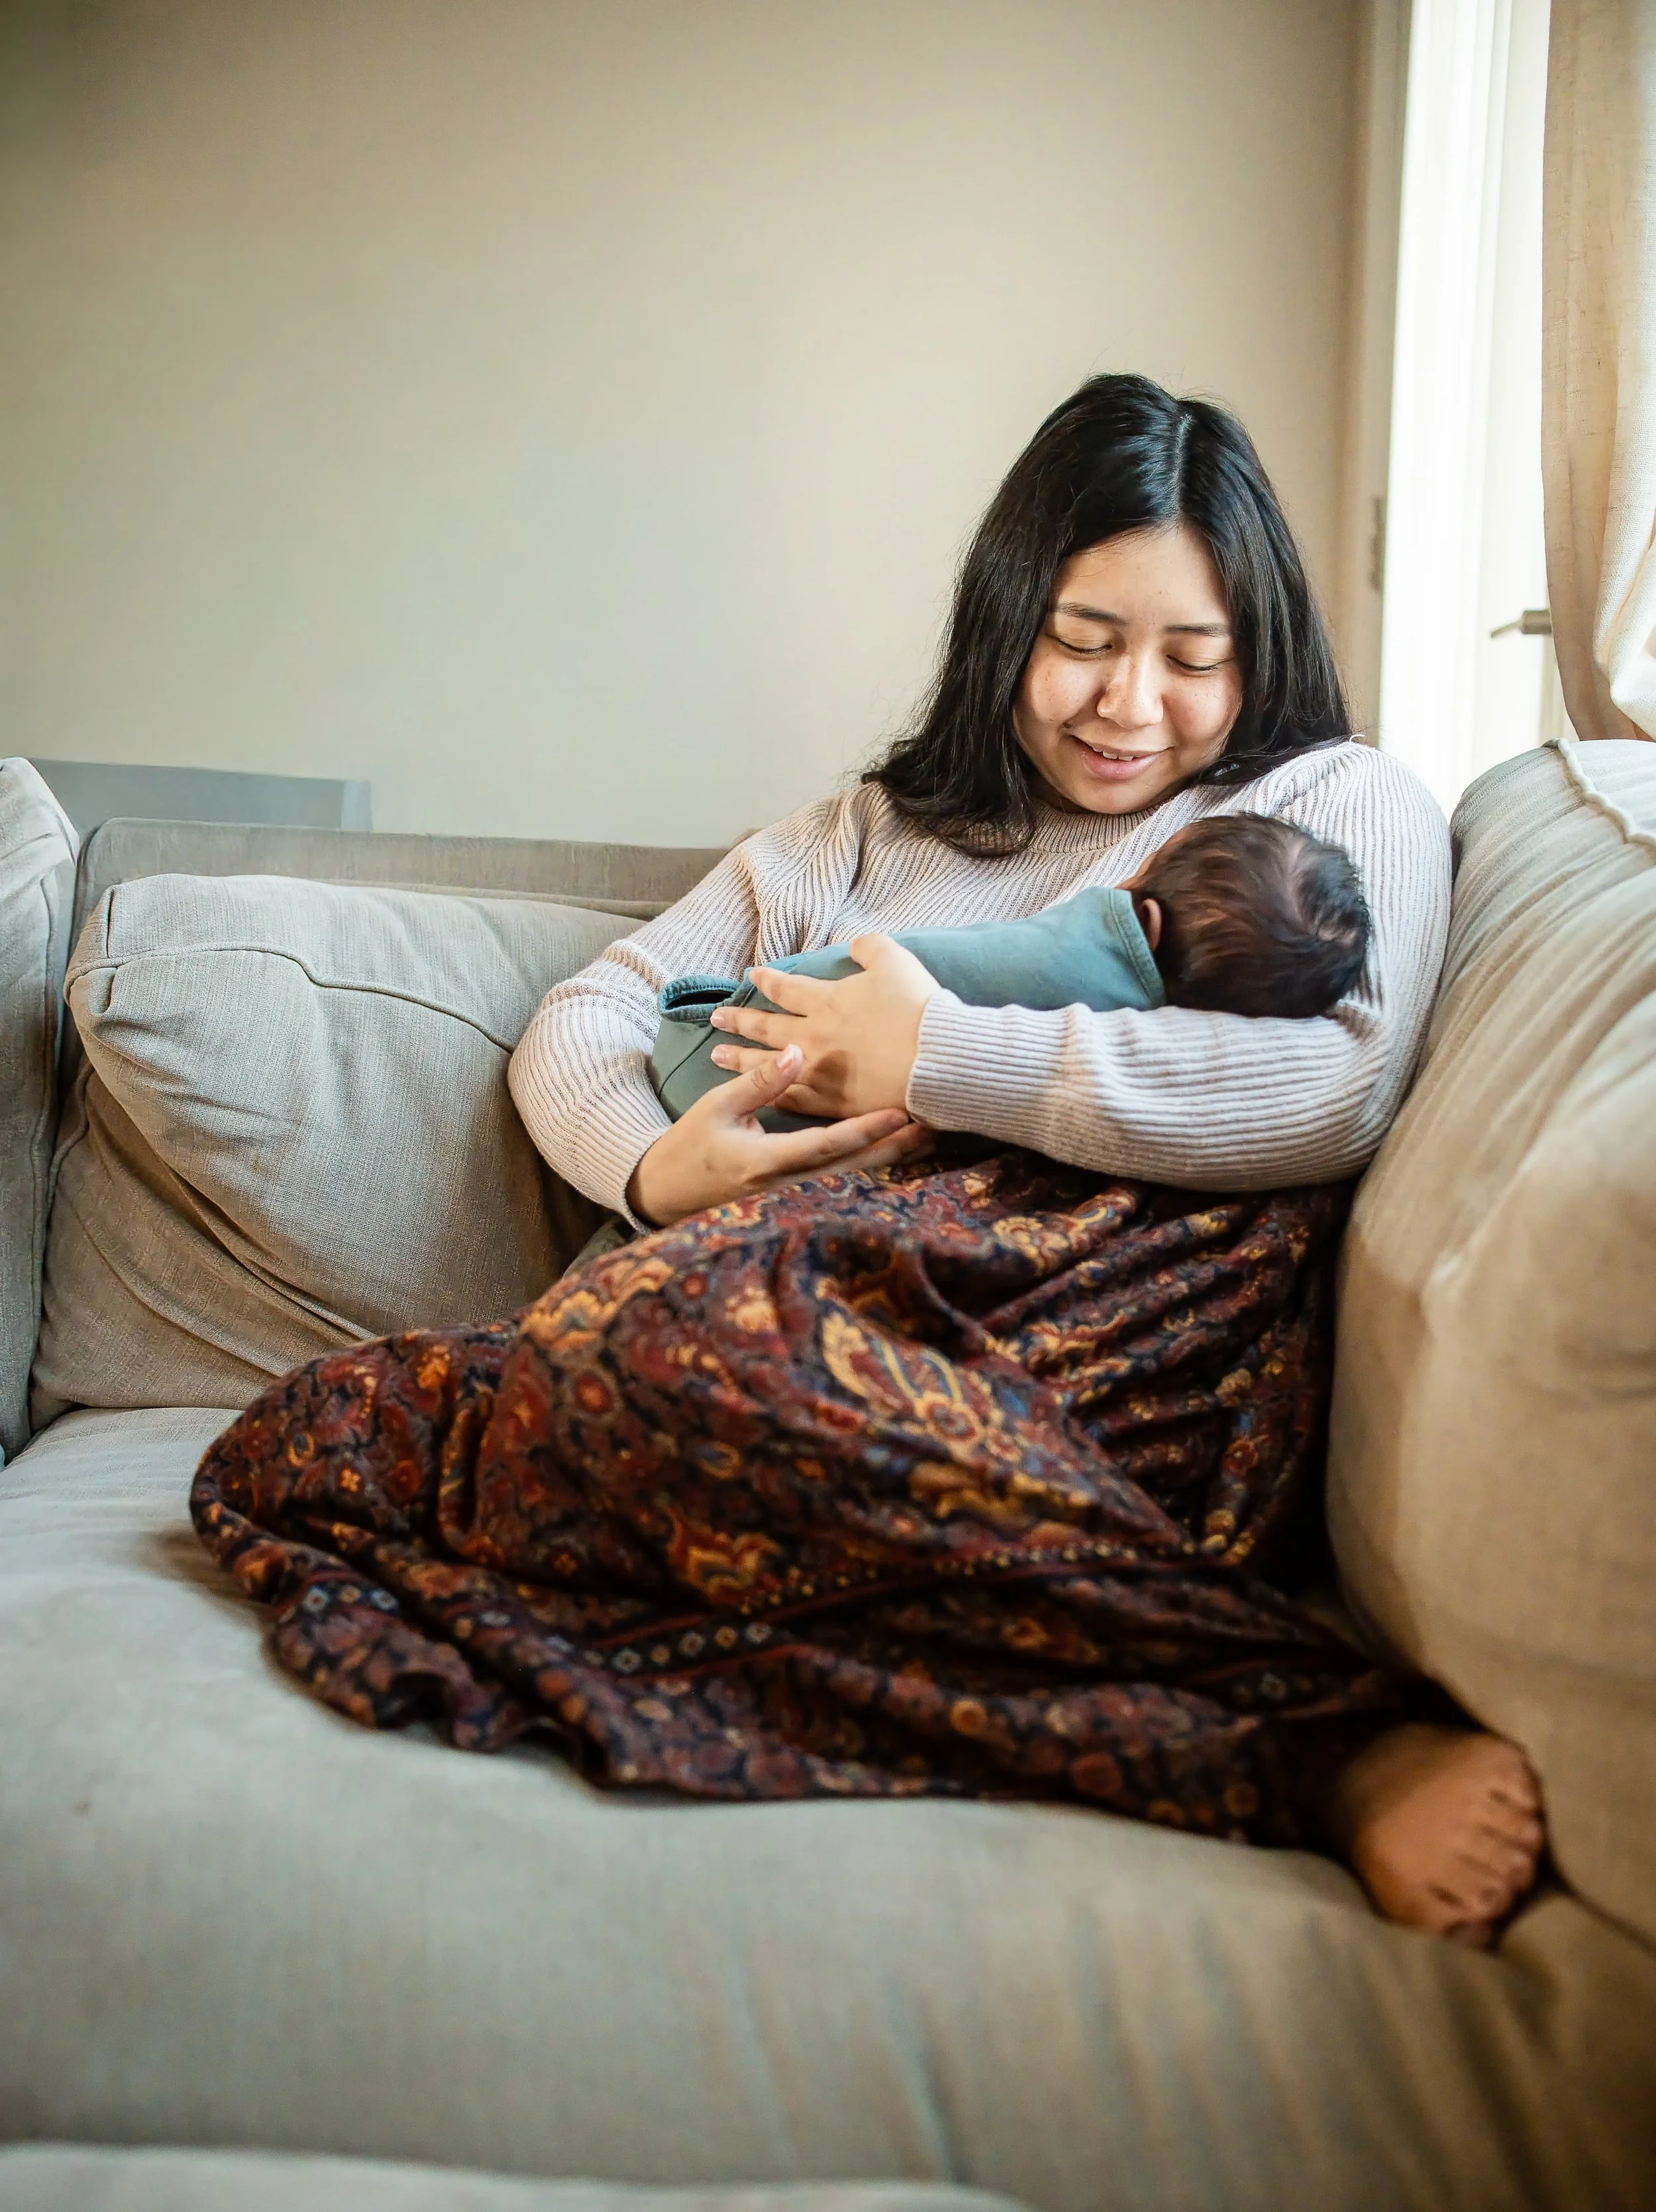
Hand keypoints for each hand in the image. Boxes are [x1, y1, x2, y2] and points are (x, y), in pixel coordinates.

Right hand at [626, 1043, 930, 1227]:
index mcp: (769, 1162)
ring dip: (891, 1154)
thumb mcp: (717, 1107)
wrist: (671, 1190)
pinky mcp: (799, 1188)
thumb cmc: (692, 1145)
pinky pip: (843, 1172)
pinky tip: (897, 1147)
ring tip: (928, 1133)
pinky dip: (872, 1158)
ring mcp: (796, 1190)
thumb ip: (759, 1083)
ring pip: (854, 1172)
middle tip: (934, 1125)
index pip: (828, 1146)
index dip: (866, 1130)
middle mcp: (790, 1182)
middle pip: (854, 1166)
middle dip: (895, 1147)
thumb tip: (797, 1052)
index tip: (901, 1113)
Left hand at [707, 934, 939, 1118]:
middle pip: (766, 1027)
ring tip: (717, 1056)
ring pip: (767, 1064)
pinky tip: (759, 1093)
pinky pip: (791, 1098)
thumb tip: (853, 944)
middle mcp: (813, 1036)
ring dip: (740, 1059)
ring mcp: (817, 1072)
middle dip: (739, 1021)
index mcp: (827, 1001)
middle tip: (716, 1019)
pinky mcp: (831, 1103)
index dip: (768, 981)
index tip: (751, 976)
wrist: (934, 1060)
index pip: (786, 989)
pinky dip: (772, 1094)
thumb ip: (871, 948)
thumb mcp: (896, 961)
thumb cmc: (916, 1008)